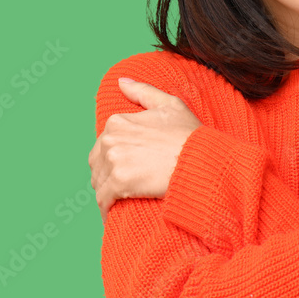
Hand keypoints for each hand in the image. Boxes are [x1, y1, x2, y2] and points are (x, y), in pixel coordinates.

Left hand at [89, 78, 201, 223]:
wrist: (200, 161)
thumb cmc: (190, 135)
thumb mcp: (170, 105)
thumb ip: (143, 92)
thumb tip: (121, 82)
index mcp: (117, 121)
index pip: (103, 146)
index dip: (113, 160)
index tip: (124, 172)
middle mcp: (110, 139)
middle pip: (97, 165)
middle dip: (106, 177)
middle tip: (121, 190)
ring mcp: (113, 160)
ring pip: (99, 183)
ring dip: (106, 194)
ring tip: (118, 204)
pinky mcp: (119, 182)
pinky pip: (103, 199)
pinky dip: (106, 208)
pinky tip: (112, 215)